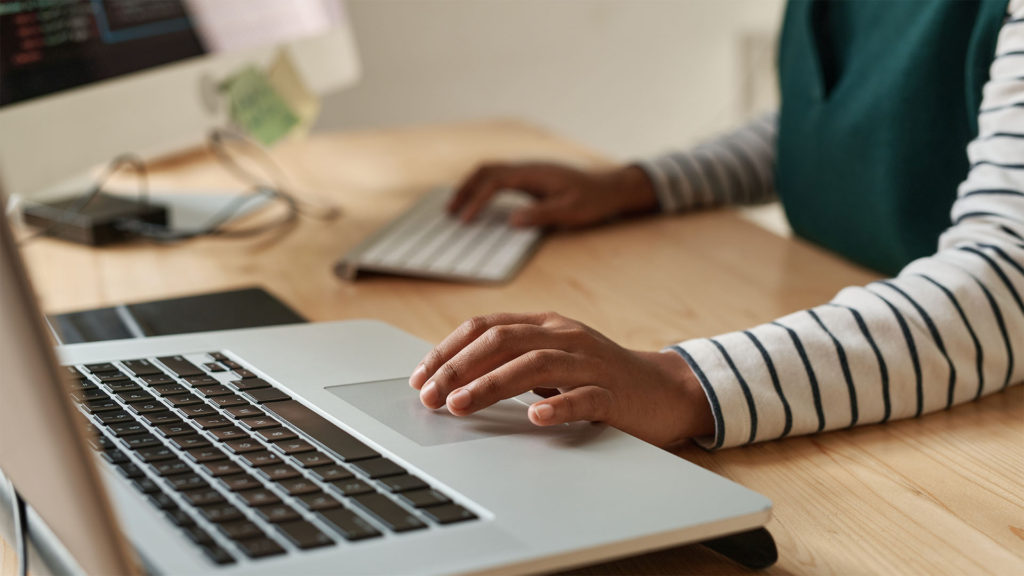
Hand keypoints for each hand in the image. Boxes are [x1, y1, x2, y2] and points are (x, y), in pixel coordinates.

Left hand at [408, 312, 714, 447]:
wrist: (666, 390)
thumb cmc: (600, 377)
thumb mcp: (552, 359)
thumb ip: (512, 361)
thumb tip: (452, 379)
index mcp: (546, 325)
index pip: (486, 327)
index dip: (448, 350)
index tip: (421, 377)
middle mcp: (565, 336)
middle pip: (503, 342)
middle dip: (459, 368)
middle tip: (431, 397)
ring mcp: (591, 363)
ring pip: (534, 366)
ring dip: (491, 385)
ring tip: (460, 406)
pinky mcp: (614, 393)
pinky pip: (584, 397)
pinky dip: (558, 406)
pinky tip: (535, 417)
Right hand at [448, 162, 657, 228]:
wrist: (609, 189)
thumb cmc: (593, 201)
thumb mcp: (570, 212)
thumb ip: (541, 215)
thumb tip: (512, 221)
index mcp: (534, 174)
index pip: (495, 181)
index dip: (477, 199)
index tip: (466, 219)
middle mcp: (527, 168)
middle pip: (486, 170)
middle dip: (465, 189)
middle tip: (450, 212)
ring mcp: (528, 171)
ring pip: (490, 171)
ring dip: (471, 186)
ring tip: (457, 208)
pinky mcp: (530, 178)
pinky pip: (499, 178)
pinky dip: (482, 187)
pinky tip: (478, 203)